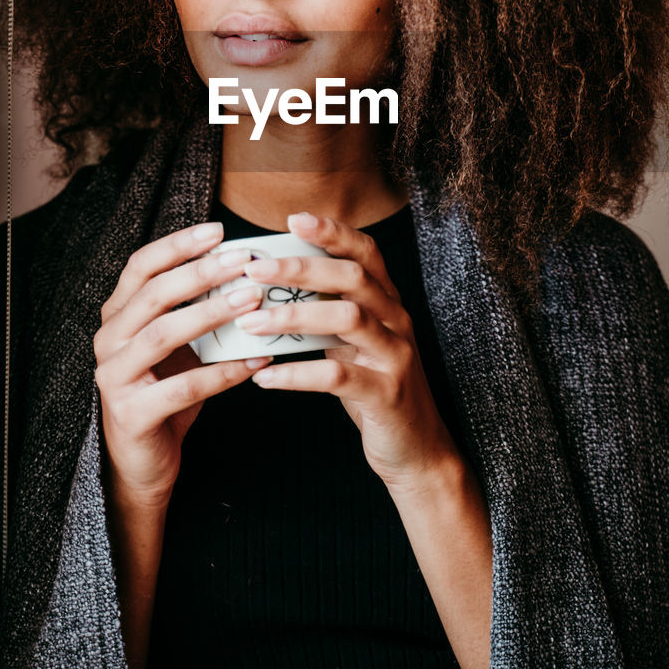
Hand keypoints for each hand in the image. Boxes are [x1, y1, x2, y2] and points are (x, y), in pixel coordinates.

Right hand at [93, 222, 272, 506]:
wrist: (142, 463)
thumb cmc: (166, 393)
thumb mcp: (177, 346)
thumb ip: (195, 310)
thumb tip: (245, 271)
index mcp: (117, 316)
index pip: (141, 266)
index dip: (178, 245)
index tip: (218, 230)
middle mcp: (108, 340)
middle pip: (154, 294)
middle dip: (201, 273)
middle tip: (243, 261)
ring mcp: (114, 377)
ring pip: (165, 334)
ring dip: (212, 314)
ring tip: (252, 301)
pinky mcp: (131, 414)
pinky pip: (184, 387)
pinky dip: (224, 372)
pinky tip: (256, 361)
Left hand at [234, 212, 457, 489]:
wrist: (417, 449)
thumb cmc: (372, 387)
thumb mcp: (351, 343)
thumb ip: (324, 312)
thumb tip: (267, 287)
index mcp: (387, 301)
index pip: (366, 252)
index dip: (333, 232)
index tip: (294, 219)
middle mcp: (396, 320)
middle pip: (353, 277)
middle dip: (301, 268)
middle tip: (254, 269)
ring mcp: (395, 356)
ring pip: (348, 318)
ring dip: (294, 316)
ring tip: (251, 322)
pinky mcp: (386, 395)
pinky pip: (338, 377)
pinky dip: (297, 374)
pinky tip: (264, 378)